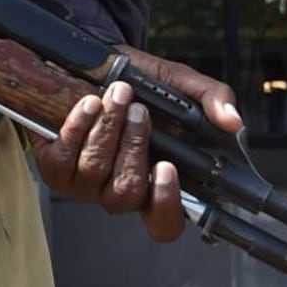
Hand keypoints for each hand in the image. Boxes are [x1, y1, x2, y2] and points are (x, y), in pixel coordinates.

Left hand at [31, 49, 241, 240]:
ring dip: (108, 129)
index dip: (167, 208)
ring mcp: (82, 184)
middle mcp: (118, 191)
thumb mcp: (180, 84)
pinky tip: (89, 103)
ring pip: (95, 171)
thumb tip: (232, 121)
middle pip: (126, 193)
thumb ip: (211, 99)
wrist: (92, 62)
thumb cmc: (140, 82)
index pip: (163, 224)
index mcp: (154, 184)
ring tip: (118, 96)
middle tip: (139, 111)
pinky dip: (78, 126)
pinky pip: (64, 156)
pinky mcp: (53, 166)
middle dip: (133, 147)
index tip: (168, 168)